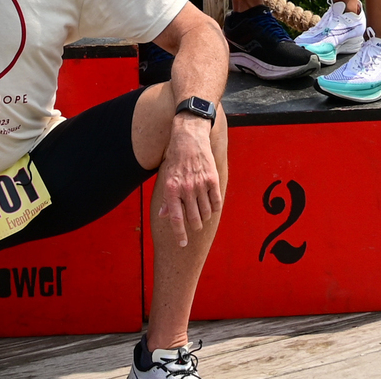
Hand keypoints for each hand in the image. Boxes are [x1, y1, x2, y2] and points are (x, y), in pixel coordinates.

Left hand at [156, 118, 222, 248]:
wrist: (189, 136)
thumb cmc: (175, 157)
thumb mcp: (166, 176)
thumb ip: (166, 198)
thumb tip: (163, 216)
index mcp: (171, 189)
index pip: (175, 219)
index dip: (179, 234)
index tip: (182, 244)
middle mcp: (186, 188)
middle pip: (193, 220)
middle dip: (194, 226)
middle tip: (194, 223)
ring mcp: (200, 184)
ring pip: (206, 213)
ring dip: (204, 216)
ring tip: (201, 209)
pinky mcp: (212, 180)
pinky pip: (217, 203)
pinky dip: (214, 207)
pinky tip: (210, 202)